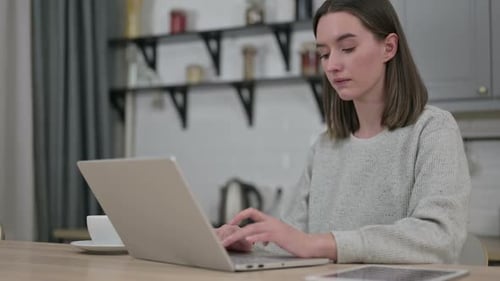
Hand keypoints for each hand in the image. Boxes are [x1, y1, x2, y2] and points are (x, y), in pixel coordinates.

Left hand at [222, 208, 336, 258]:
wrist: (309, 244)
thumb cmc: (294, 242)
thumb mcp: (277, 236)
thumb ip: (265, 236)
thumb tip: (257, 240)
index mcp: (270, 220)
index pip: (251, 211)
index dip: (239, 215)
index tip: (230, 223)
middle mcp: (271, 221)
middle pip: (249, 218)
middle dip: (234, 225)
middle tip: (224, 235)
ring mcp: (275, 228)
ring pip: (252, 228)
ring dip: (238, 234)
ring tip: (228, 241)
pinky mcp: (279, 236)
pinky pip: (264, 235)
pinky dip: (255, 238)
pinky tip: (248, 242)